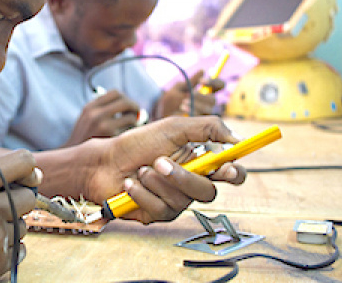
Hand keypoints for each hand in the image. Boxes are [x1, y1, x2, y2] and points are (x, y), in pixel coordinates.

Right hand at [64, 89, 139, 146]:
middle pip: (125, 101)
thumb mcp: (87, 120)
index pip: (115, 93)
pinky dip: (132, 133)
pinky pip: (130, 131)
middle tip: (137, 115)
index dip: (126, 98)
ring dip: (135, 122)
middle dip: (135, 107)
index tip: (128, 106)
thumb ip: (103, 109)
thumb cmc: (86, 139)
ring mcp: (103, 125)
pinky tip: (127, 138)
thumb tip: (130, 104)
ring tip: (131, 128)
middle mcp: (95, 114)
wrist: (75, 161)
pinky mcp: (110, 138)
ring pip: (130, 116)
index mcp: (90, 107)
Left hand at [84, 116, 245, 223]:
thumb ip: (207, 127)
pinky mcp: (157, 215)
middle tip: (159, 161)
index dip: (235, 174)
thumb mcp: (173, 127)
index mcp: (199, 162)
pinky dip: (142, 192)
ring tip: (140, 169)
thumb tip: (237, 138)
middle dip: (182, 177)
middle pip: (207, 192)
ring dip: (156, 181)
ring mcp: (175, 202)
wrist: (105, 161)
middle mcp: (190, 184)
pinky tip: (130, 184)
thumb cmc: (137, 143)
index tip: (225, 168)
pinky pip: (160, 209)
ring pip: (182, 201)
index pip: (231, 174)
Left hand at [155, 71, 224, 117]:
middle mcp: (208, 103)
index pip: (220, 85)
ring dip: (196, 105)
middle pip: (213, 100)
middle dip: (201, 97)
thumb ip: (191, 82)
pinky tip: (182, 111)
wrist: (160, 113)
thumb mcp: (179, 88)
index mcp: (206, 92)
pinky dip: (192, 113)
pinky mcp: (199, 124)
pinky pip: (201, 120)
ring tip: (182, 103)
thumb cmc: (171, 99)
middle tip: (190, 94)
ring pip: (208, 110)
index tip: (201, 82)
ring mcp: (204, 114)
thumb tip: (202, 71)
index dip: (214, 83)